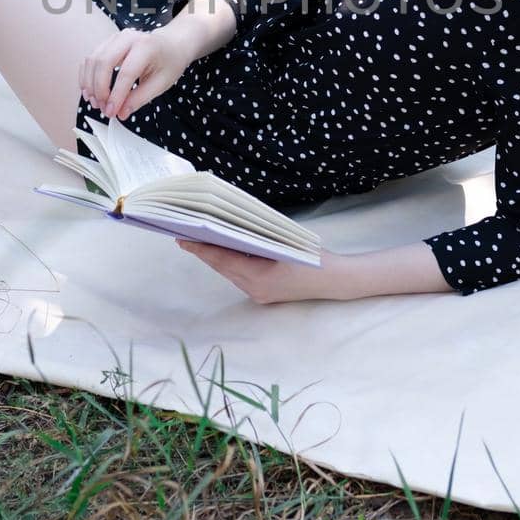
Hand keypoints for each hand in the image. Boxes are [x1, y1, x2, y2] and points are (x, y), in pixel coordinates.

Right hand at [79, 26, 197, 120]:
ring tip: (95, 102)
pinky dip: (86, 76)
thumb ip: (139, 98)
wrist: (171, 45)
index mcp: (146, 46)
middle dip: (99, 89)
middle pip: (104, 63)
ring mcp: (115, 38)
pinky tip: (89, 91)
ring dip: (90, 84)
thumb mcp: (161, 83)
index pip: (126, 73)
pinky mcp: (107, 42)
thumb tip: (120, 113)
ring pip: (93, 60)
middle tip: (102, 108)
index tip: (111, 112)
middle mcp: (128, 37)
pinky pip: (90, 59)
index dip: (116, 95)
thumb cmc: (169, 62)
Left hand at [176, 240, 343, 303]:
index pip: (223, 260)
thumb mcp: (284, 241)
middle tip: (185, 236)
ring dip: (216, 258)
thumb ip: (258, 236)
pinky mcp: (264, 295)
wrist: (336, 280)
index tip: (184, 238)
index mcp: (259, 276)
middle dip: (205, 251)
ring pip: (230, 273)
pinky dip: (231, 263)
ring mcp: (259, 295)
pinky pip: (240, 277)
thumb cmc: (313, 258)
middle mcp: (255, 289)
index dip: (202, 248)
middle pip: (223, 267)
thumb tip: (231, 225)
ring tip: (200, 240)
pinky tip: (225, 251)